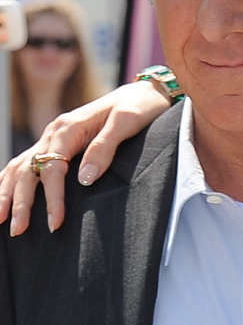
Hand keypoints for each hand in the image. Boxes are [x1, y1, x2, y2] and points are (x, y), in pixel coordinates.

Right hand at [1, 80, 173, 234]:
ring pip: (19, 166)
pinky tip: (5, 196)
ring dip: (7, 193)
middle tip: (18, 231)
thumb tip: (84, 179)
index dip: (52, 198)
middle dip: (20, 202)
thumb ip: (104, 149)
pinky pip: (25, 162)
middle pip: (27, 170)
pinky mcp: (57, 143)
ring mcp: (52, 137)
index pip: (52, 169)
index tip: (55, 223)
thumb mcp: (127, 123)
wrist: (146, 92)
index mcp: (69, 128)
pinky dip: (10, 180)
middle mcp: (54, 132)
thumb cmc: (140, 107)